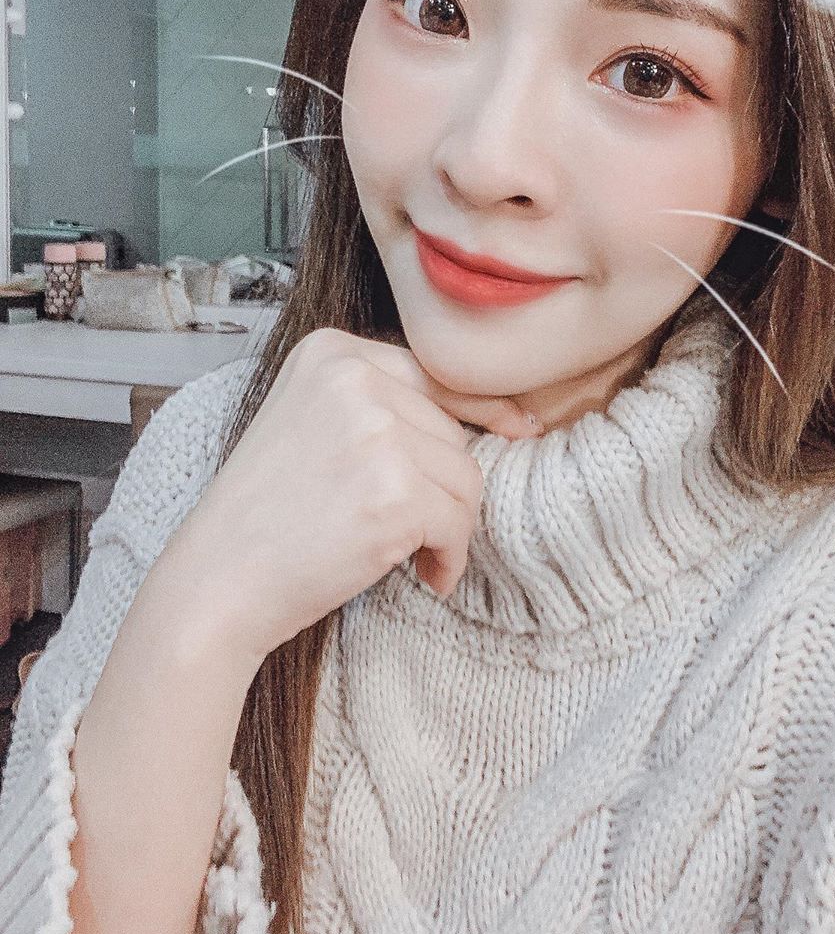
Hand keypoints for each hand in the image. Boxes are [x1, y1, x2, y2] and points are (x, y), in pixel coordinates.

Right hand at [166, 327, 540, 663]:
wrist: (217, 581)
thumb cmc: (268, 514)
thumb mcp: (314, 423)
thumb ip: (386, 404)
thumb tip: (507, 415)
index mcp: (332, 351)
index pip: (436, 373)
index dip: (483, 407)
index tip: (518, 428)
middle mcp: (355, 379)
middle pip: (454, 432)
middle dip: (442, 487)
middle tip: (402, 526)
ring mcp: (376, 433)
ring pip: (466, 479)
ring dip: (448, 527)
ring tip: (406, 551)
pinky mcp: (394, 492)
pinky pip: (460, 524)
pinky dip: (450, 557)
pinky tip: (422, 575)